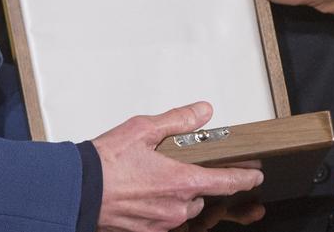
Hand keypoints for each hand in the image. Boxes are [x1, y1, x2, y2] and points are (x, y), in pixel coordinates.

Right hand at [94, 102, 263, 231]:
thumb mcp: (144, 129)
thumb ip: (178, 120)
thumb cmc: (107, 162)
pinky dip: (165, 207)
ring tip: (165, 178)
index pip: (226, 182)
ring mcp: (161, 223)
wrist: (77, 191)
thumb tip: (203, 112)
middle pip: (203, 195)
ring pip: (185, 210)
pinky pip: (166, 220)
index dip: (245, 178)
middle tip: (193, 168)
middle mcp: (176, 208)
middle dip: (203, 182)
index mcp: (181, 182)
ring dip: (183, 196)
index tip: (256, 175)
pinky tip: (150, 193)